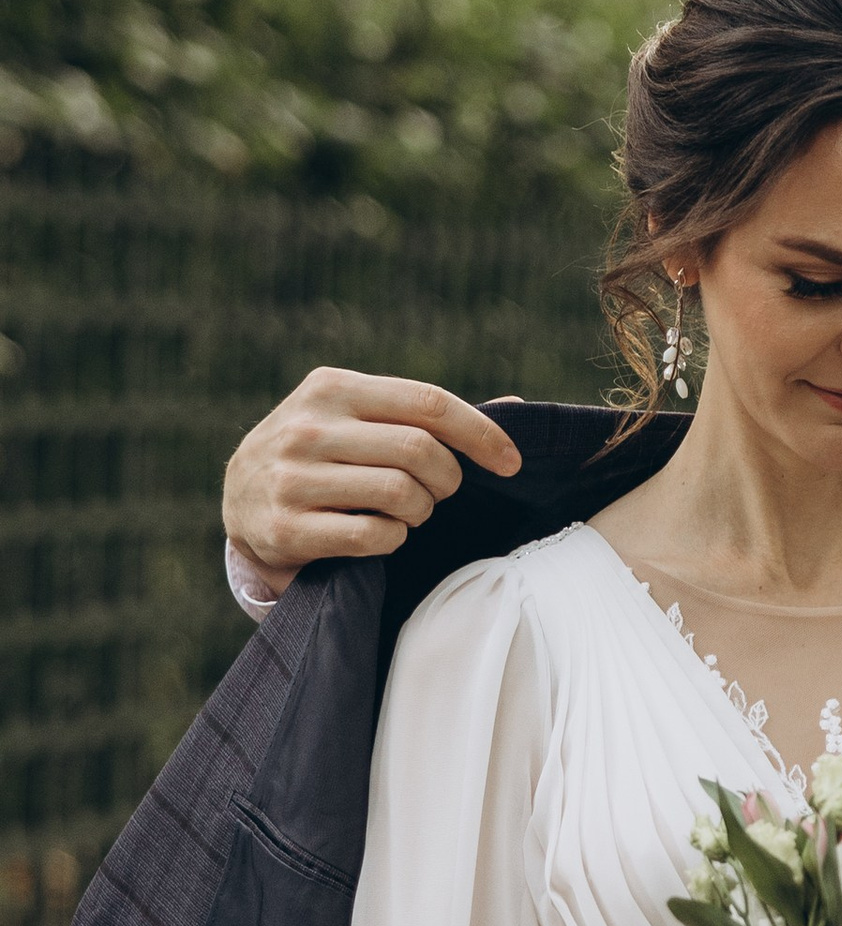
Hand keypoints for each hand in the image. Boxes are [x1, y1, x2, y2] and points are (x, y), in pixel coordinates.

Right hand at [222, 368, 522, 582]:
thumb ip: (423, 412)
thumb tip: (518, 407)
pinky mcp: (284, 528)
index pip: (428, 403)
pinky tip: (384, 533)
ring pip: (401, 494)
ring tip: (411, 511)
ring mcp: (291, 478)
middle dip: (449, 479)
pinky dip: (394, 539)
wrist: (238, 499)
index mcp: (332, 387)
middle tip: (443, 492)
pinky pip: (372, 535)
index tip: (511, 463)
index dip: (481, 433)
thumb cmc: (322, 453)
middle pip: (420, 450)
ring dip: (422, 511)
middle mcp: (307, 426)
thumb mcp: (357, 416)